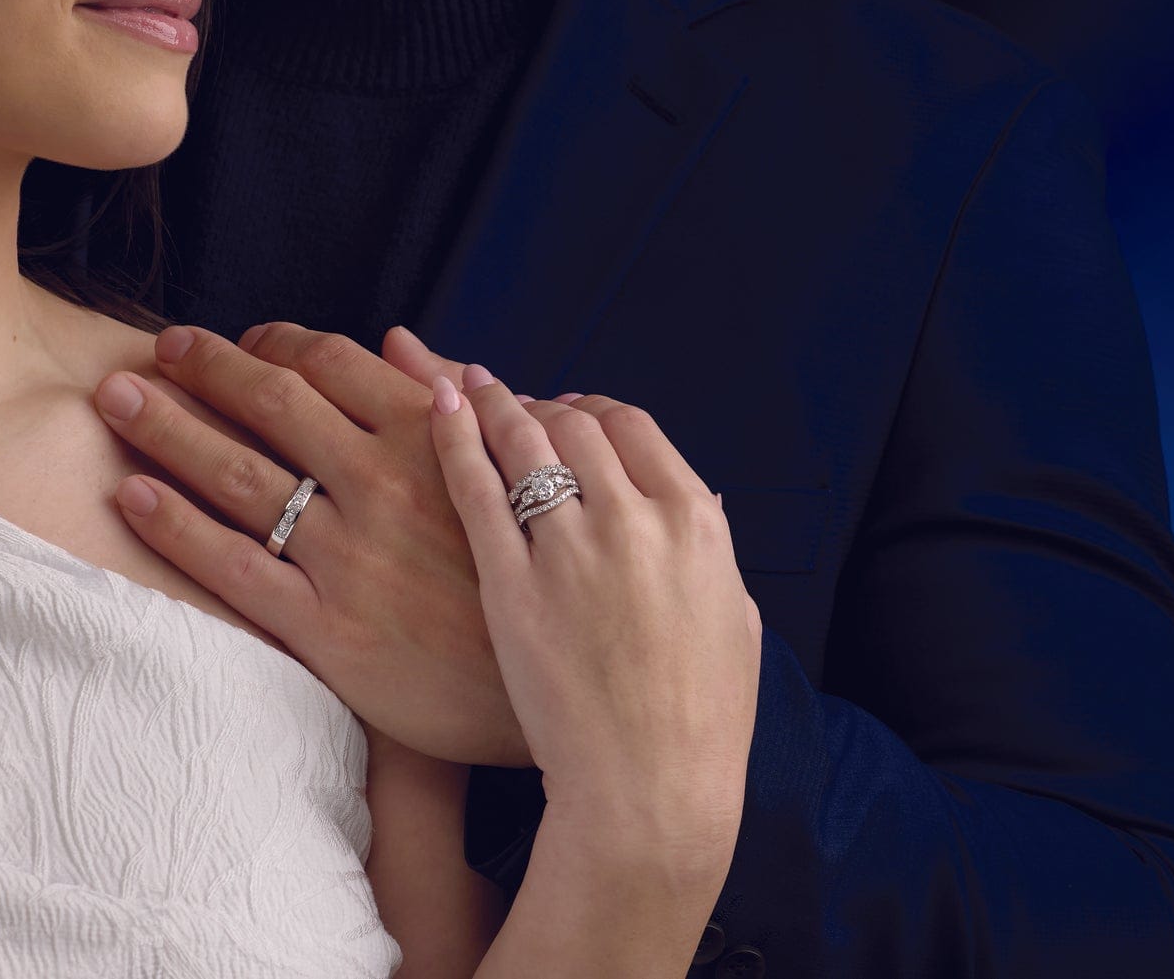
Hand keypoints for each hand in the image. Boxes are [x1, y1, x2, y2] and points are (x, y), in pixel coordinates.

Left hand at [93, 322, 528, 765]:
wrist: (554, 692)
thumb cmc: (536, 576)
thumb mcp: (517, 475)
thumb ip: (457, 405)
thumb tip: (397, 342)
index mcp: (435, 440)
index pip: (335, 363)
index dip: (277, 342)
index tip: (244, 338)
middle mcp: (385, 485)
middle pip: (274, 404)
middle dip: (206, 368)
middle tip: (161, 348)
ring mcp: (352, 557)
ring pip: (240, 477)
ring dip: (168, 429)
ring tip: (116, 401)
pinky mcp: (328, 629)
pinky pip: (236, 568)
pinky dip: (177, 528)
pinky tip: (135, 496)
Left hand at [427, 355, 761, 871]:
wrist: (651, 787)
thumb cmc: (701, 720)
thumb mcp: (736, 619)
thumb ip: (714, 551)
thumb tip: (705, 502)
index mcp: (696, 521)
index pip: (634, 427)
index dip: (596, 410)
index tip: (573, 413)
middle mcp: (636, 519)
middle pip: (577, 424)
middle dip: (542, 406)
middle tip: (513, 405)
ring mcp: (571, 549)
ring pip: (525, 442)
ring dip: (493, 404)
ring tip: (466, 386)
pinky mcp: (511, 584)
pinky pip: (476, 488)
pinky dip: (455, 437)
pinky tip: (437, 408)